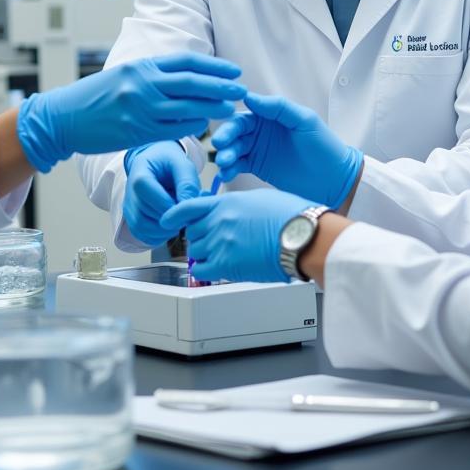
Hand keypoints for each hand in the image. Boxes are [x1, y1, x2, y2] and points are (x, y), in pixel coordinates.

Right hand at [17, 53, 244, 172]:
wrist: (63, 118)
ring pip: (187, 107)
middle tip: (242, 90)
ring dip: (212, 108)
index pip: (186, 62)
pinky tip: (203, 125)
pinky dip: (191, 126)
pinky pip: (173, 129)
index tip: (233, 70)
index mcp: (141, 67)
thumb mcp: (123, 77)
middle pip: (192, 83)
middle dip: (221, 86)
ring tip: (231, 109)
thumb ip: (152, 76)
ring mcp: (140, 109)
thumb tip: (184, 80)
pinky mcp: (136, 131)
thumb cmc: (94, 98)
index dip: (214, 66)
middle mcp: (143, 85)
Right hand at [123, 141, 201, 245]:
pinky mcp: (133, 222)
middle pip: (145, 214)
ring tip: (180, 219)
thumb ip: (187, 183)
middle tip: (186, 215)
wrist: (157, 166)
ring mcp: (129, 209)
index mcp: (139, 174)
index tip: (185, 205)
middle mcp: (129, 194)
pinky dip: (160, 236)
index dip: (167, 203)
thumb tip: (188, 207)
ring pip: (143, 228)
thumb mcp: (182, 165)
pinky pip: (143, 236)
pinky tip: (172, 225)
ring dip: (165, 230)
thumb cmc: (170, 164)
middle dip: (170, 219)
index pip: (145, 192)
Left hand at [161, 189, 314, 282]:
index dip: (174, 214)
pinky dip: (203, 271)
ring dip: (204, 254)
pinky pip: (201, 269)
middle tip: (212, 242)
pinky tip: (213, 270)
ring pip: (195, 250)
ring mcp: (220, 242)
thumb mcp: (259, 198)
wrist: (302, 236)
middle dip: (199, 236)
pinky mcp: (226, 264)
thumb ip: (238, 205)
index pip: (189, 206)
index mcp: (226, 202)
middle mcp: (219, 220)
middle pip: (192, 231)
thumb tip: (231, 212)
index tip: (167, 219)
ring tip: (221, 256)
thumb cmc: (291, 216)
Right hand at [212, 92, 362, 207]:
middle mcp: (260, 130)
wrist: (334, 179)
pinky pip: (238, 166)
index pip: (245, 115)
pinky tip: (225, 174)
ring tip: (223, 163)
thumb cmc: (323, 145)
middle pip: (235, 132)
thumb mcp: (304, 120)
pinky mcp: (257, 167)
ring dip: (225, 155)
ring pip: (234, 149)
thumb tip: (249, 97)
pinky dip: (230, 169)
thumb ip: (278, 107)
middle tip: (220, 147)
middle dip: (225, 138)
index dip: (232, 122)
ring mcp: (258, 149)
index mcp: (270, 115)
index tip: (225, 130)